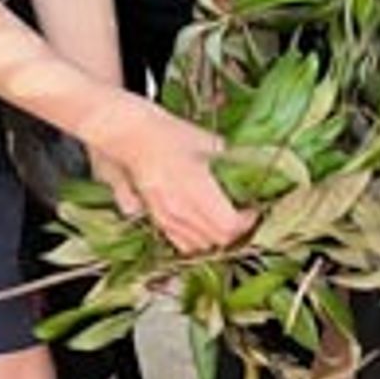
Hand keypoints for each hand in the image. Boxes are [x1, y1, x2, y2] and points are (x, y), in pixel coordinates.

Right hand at [112, 98, 247, 252]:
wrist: (127, 134)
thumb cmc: (164, 133)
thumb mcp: (205, 140)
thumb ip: (226, 157)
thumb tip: (243, 161)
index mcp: (197, 193)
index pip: (229, 225)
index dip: (246, 222)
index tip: (252, 210)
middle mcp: (181, 211)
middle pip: (216, 239)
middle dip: (233, 231)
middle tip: (241, 217)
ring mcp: (165, 217)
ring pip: (198, 245)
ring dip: (213, 238)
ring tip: (220, 222)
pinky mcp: (154, 217)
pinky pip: (178, 241)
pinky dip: (193, 239)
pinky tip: (197, 225)